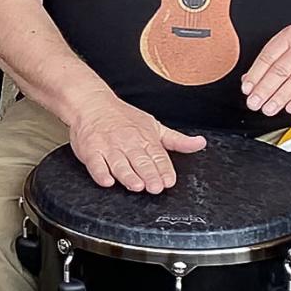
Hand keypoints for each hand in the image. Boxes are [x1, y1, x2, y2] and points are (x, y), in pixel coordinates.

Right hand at [67, 94, 206, 193]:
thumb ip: (177, 140)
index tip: (168, 181)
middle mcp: (127, 142)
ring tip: (136, 185)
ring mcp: (108, 147)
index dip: (163, 169)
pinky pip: (95, 164)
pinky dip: (100, 173)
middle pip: (140, 161)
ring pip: (119, 164)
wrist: (91, 103)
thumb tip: (200, 143)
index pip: (157, 155)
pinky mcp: (90, 151)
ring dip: (128, 175)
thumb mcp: (154, 126)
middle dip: (148, 174)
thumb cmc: (123, 117)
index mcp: (145, 138)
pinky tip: (107, 181)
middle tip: (155, 187)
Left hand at [241, 22, 290, 117]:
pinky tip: (290, 107)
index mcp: (290, 36)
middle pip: (279, 70)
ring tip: (268, 108)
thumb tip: (250, 78)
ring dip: (279, 98)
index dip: (255, 75)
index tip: (247, 89)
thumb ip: (273, 59)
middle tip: (254, 103)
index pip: (267, 57)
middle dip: (264, 90)